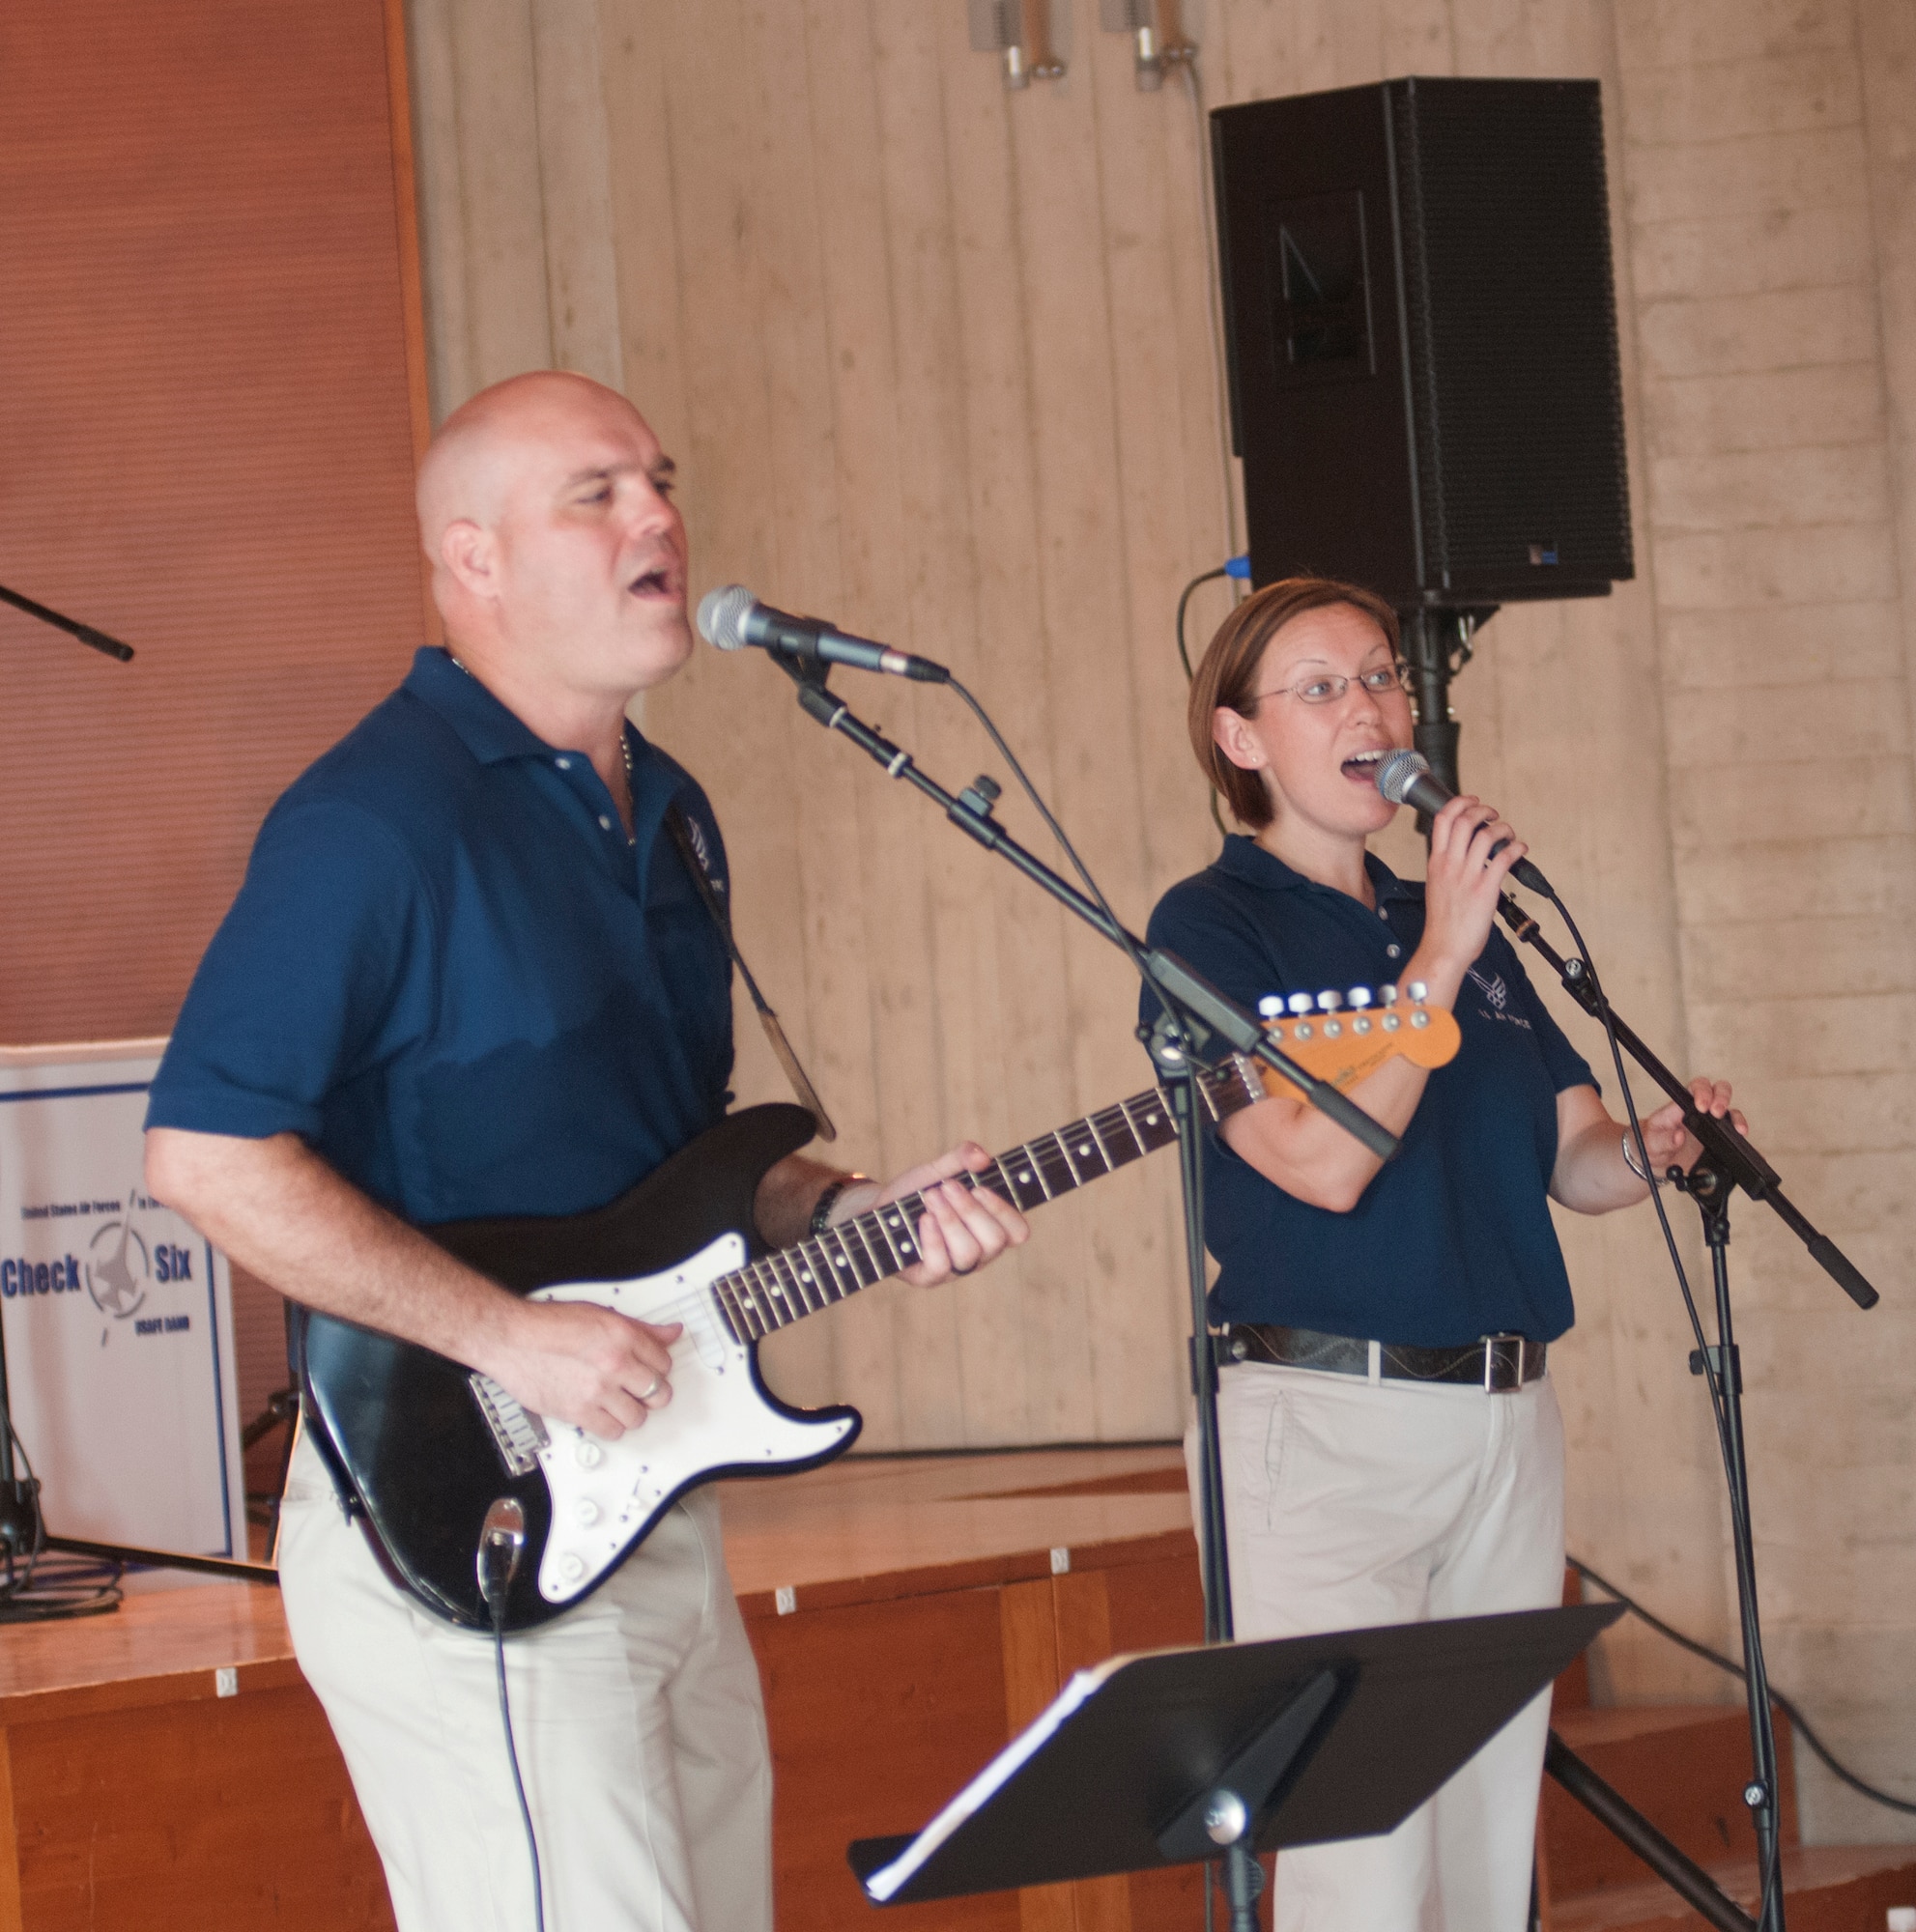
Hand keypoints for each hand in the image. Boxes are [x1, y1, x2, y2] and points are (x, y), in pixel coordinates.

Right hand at [482, 1298, 682, 1438]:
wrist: (511, 1338)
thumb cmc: (548, 1325)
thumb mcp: (601, 1315)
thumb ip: (640, 1328)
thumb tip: (670, 1332)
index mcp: (622, 1337)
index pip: (664, 1362)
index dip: (659, 1367)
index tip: (652, 1370)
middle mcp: (614, 1364)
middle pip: (658, 1392)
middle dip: (653, 1392)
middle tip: (643, 1390)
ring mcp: (597, 1390)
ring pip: (638, 1417)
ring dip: (633, 1412)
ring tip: (623, 1403)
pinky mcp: (578, 1412)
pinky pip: (612, 1431)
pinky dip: (612, 1426)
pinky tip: (605, 1415)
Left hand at [842, 1143, 1028, 1286]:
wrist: (877, 1210)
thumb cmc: (915, 1193)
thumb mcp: (937, 1170)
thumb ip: (961, 1159)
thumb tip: (982, 1157)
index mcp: (990, 1227)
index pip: (1018, 1231)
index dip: (1004, 1211)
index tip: (980, 1187)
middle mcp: (979, 1252)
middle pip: (994, 1240)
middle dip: (970, 1210)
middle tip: (947, 1188)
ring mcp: (955, 1268)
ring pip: (969, 1252)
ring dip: (951, 1220)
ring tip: (931, 1197)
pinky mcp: (929, 1278)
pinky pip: (941, 1265)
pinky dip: (934, 1239)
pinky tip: (924, 1219)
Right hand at [1414, 793, 1527, 989]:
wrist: (1444, 947)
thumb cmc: (1442, 924)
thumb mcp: (1436, 886)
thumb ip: (1447, 867)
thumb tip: (1463, 854)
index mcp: (1435, 862)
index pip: (1442, 820)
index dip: (1459, 803)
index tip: (1471, 802)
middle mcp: (1450, 864)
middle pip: (1465, 820)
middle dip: (1483, 810)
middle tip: (1493, 815)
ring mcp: (1468, 876)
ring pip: (1486, 835)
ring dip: (1503, 828)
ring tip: (1508, 833)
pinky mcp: (1486, 888)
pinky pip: (1504, 858)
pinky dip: (1516, 848)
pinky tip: (1520, 850)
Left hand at [1632, 1076, 1745, 1179]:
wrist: (1659, 1161)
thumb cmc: (1653, 1145)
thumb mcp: (1651, 1144)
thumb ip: (1662, 1140)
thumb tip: (1678, 1136)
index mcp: (1680, 1105)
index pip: (1695, 1087)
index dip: (1702, 1092)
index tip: (1701, 1106)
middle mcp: (1699, 1110)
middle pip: (1717, 1089)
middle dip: (1721, 1097)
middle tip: (1717, 1112)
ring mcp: (1711, 1122)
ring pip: (1730, 1109)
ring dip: (1735, 1116)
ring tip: (1737, 1128)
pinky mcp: (1720, 1135)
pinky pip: (1734, 1128)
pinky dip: (1740, 1129)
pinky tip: (1741, 1135)